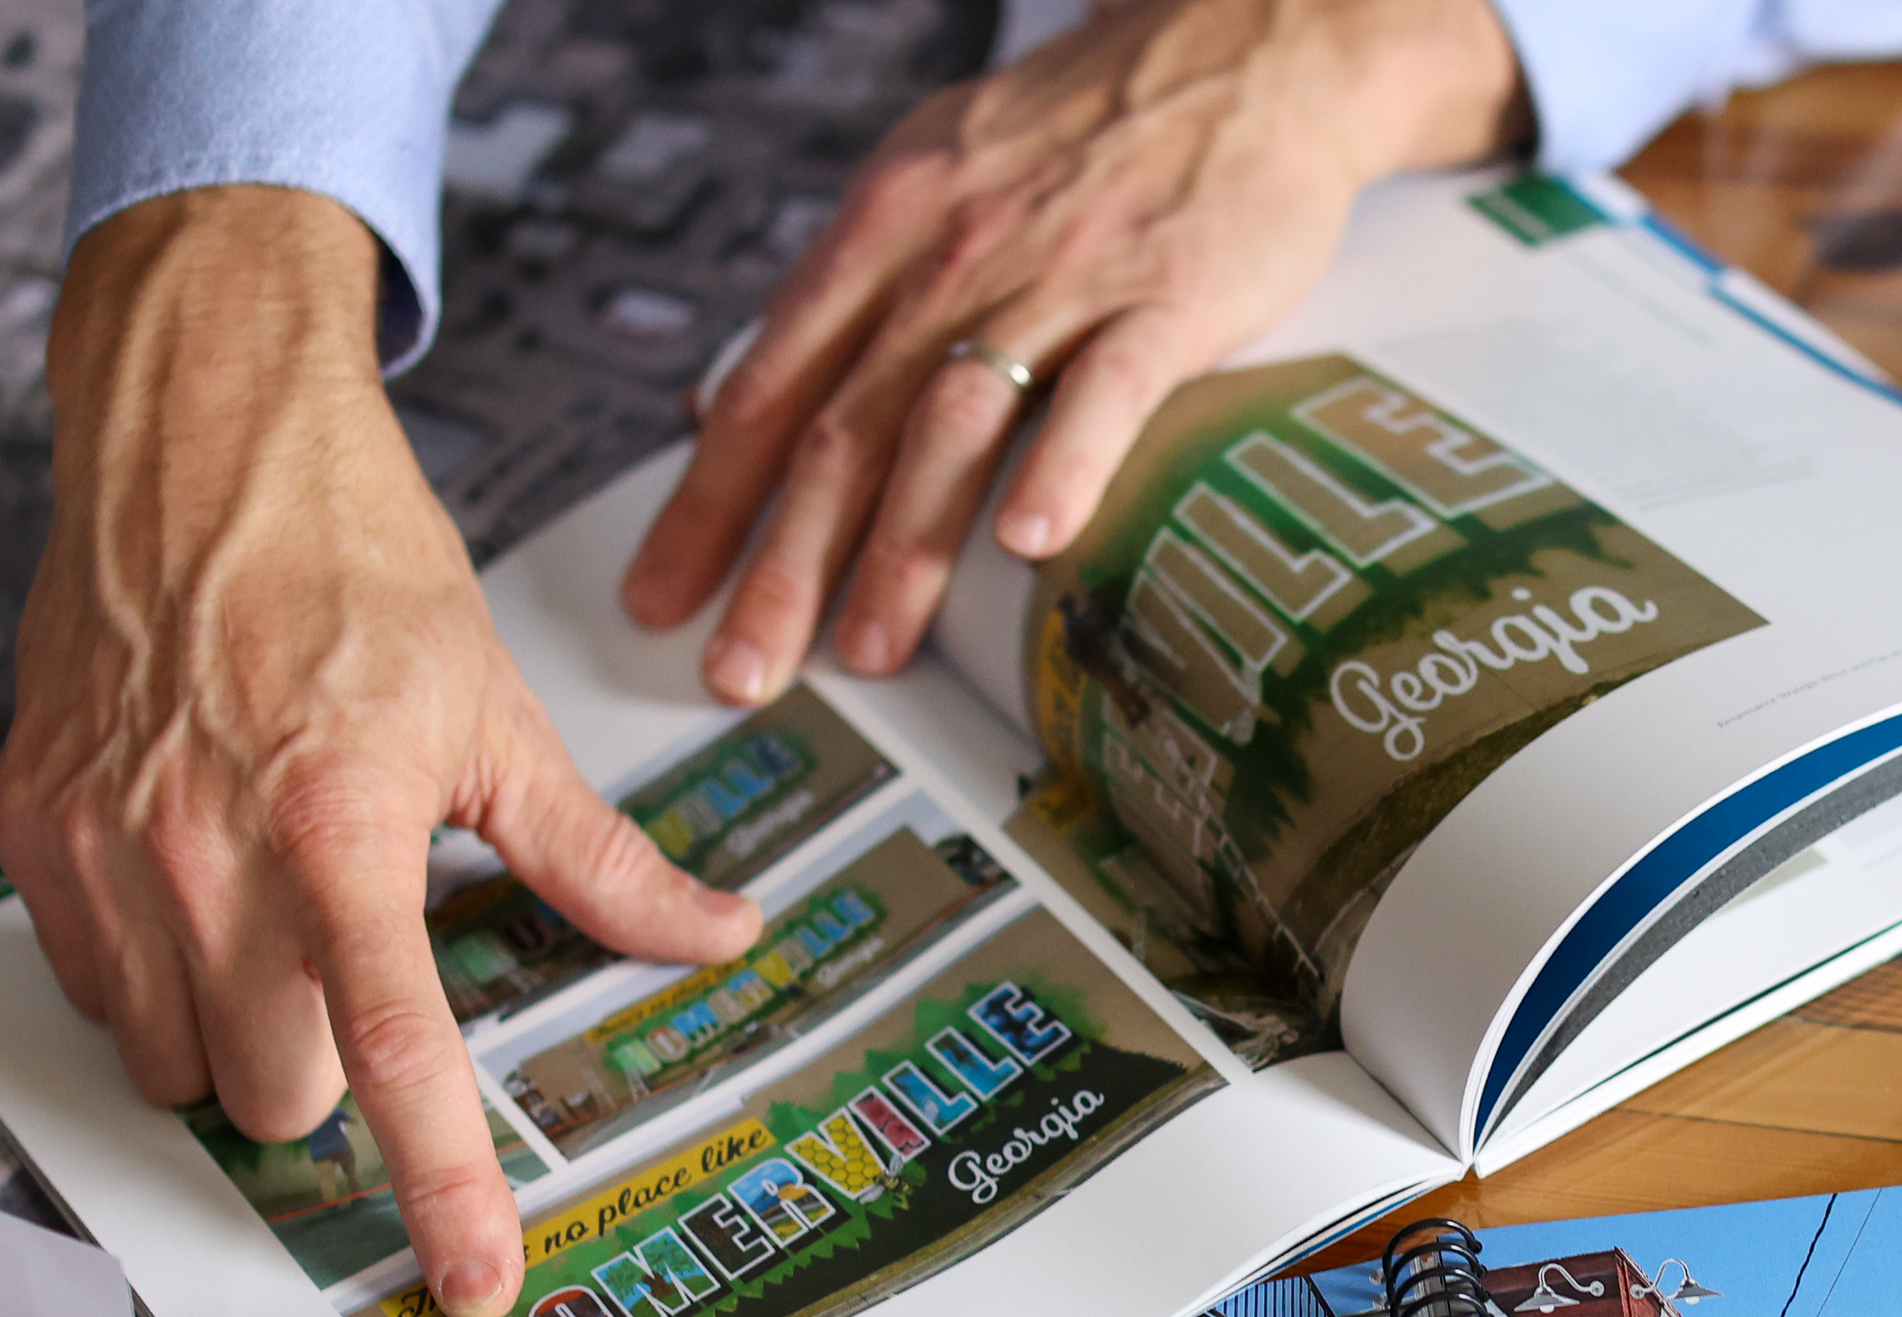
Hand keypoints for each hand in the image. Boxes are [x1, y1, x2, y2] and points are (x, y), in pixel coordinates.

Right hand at [0, 189, 762, 1316]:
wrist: (196, 442)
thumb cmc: (351, 562)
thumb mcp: (498, 714)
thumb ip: (598, 858)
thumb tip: (712, 935)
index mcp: (341, 832)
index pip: (397, 1055)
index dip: (440, 1186)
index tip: (475, 1279)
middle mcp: (205, 856)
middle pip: (270, 1098)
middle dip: (323, 1076)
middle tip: (355, 971)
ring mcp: (103, 849)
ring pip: (170, 1065)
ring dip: (233, 1033)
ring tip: (273, 915)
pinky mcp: (32, 827)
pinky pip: (93, 989)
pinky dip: (151, 977)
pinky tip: (194, 882)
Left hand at [620, 0, 1527, 696]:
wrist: (1240, 47)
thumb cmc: (1086, 132)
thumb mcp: (932, 177)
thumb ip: (846, 295)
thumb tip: (738, 398)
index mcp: (883, 231)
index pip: (767, 385)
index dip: (705, 501)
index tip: (661, 595)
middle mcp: (950, 258)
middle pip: (842, 429)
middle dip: (780, 564)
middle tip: (741, 668)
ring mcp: (1059, 278)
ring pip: (953, 426)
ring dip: (902, 549)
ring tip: (867, 651)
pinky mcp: (1167, 297)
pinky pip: (1106, 391)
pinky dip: (1064, 468)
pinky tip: (1030, 545)